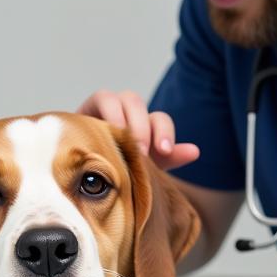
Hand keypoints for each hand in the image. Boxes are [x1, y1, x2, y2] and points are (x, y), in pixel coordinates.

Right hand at [78, 90, 198, 170]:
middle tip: (140, 151)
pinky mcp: (84, 112)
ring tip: (120, 141)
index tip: (165, 150)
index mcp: (143, 126)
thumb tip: (195, 151)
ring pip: (116, 97)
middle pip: (137, 102)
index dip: (164, 132)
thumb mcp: (145, 169)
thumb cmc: (115, 172)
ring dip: (121, 117)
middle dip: (141, 126)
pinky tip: (103, 133)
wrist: (81, 178)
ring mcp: (103, 110)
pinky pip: (99, 99)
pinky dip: (106, 112)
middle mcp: (124, 113)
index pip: (159, 120)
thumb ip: (168, 158)